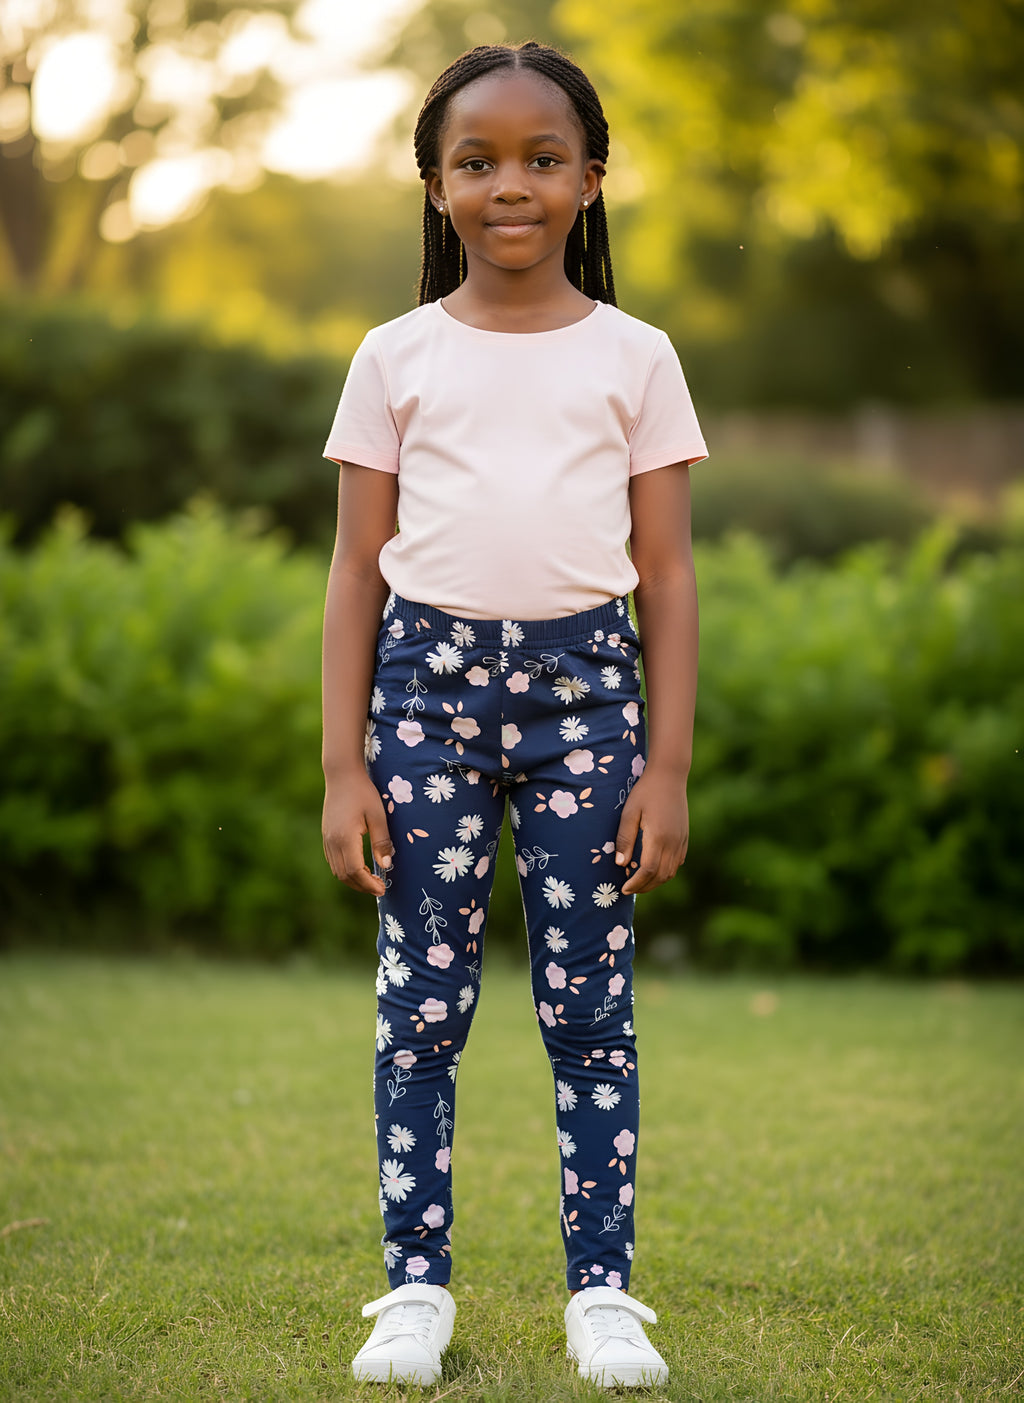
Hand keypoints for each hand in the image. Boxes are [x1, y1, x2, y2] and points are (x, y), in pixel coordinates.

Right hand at [322, 769, 394, 895]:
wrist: (342, 774)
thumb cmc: (363, 792)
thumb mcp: (378, 816)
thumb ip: (382, 841)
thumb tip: (386, 866)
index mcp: (345, 838)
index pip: (355, 872)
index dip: (368, 884)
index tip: (383, 889)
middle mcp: (332, 842)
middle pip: (344, 875)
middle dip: (362, 886)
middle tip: (380, 888)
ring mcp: (327, 839)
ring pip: (337, 870)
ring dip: (353, 880)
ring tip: (371, 881)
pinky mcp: (326, 835)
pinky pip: (333, 860)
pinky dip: (345, 870)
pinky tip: (359, 868)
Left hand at [614, 769, 689, 895]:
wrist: (670, 776)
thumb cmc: (645, 792)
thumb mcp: (629, 813)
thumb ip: (625, 839)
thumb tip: (621, 864)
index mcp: (658, 838)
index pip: (647, 871)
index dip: (635, 884)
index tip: (623, 889)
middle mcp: (673, 843)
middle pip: (660, 876)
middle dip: (644, 887)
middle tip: (629, 889)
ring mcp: (682, 840)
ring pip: (671, 872)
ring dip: (656, 881)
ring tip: (640, 882)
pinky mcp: (685, 837)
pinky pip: (678, 862)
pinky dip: (666, 871)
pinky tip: (655, 869)